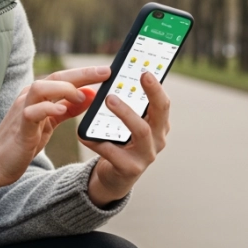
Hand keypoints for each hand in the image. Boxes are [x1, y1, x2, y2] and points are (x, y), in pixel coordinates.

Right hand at [0, 65, 109, 199]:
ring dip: (64, 89)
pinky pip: (32, 112)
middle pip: (56, 77)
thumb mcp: (49, 124)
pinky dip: (47, 108)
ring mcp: (22, 110)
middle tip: (105, 72)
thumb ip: (67, 109)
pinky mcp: (19, 127)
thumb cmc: (22, 142)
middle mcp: (28, 98)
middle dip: (82, 73)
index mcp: (38, 96)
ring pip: (40, 88)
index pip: (63, 77)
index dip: (85, 73)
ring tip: (81, 96)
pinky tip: (62, 111)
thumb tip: (89, 95)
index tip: (106, 71)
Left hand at [79, 70, 170, 206]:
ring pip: (141, 131)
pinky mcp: (130, 168)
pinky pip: (113, 152)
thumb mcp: (128, 124)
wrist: (114, 176)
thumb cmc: (121, 143)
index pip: (163, 103)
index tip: (146, 70)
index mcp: (159, 125)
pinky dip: (97, 141)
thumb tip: (113, 77)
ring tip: (110, 99)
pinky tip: (83, 134)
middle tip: (140, 76)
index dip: (157, 87)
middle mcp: (158, 139)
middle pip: (160, 113)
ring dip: (126, 113)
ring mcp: (146, 155)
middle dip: (152, 93)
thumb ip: (128, 106)